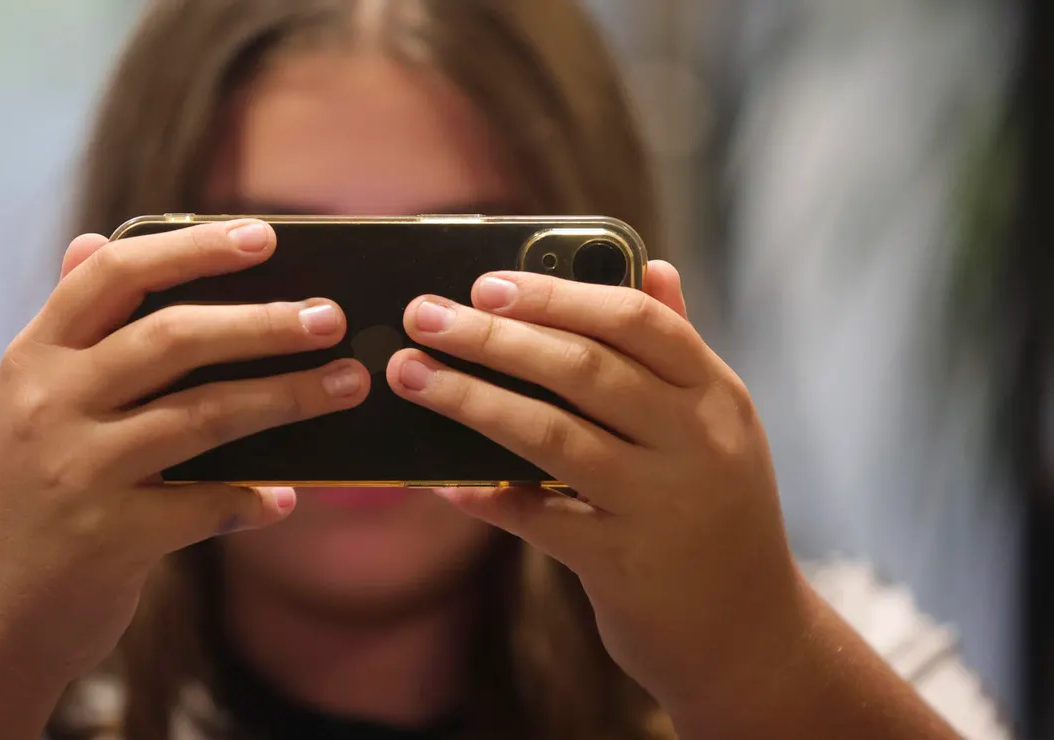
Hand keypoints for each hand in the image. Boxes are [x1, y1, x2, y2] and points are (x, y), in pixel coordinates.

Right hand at [0, 220, 368, 681]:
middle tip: (331, 317)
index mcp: (35, 358)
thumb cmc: (31, 494)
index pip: (114, 276)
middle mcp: (49, 405)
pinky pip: (205, 506)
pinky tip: (286, 499)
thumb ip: (72, 327)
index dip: (192, 248)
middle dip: (262, 323)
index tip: (265, 236)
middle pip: (173, 339)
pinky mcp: (108, 540)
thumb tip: (95, 237)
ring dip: (285, 399)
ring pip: (202, 416)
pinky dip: (251, 501)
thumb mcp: (32, 402)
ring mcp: (78, 472)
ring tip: (347, 385)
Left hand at [386, 263, 803, 710]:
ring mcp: (660, 506)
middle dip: (494, 337)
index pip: (637, 320)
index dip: (557, 294)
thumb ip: (677, 348)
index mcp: (715, 396)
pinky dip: (486, 496)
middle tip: (423, 316)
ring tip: (412, 375)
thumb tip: (650, 263)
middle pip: (583, 369)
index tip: (486, 281)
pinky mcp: (623, 566)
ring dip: (472, 400)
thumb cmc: (717, 513)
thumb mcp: (716, 427)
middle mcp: (696, 444)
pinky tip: (439, 481)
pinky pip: (538, 520)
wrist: (750, 636)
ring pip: (552, 436)